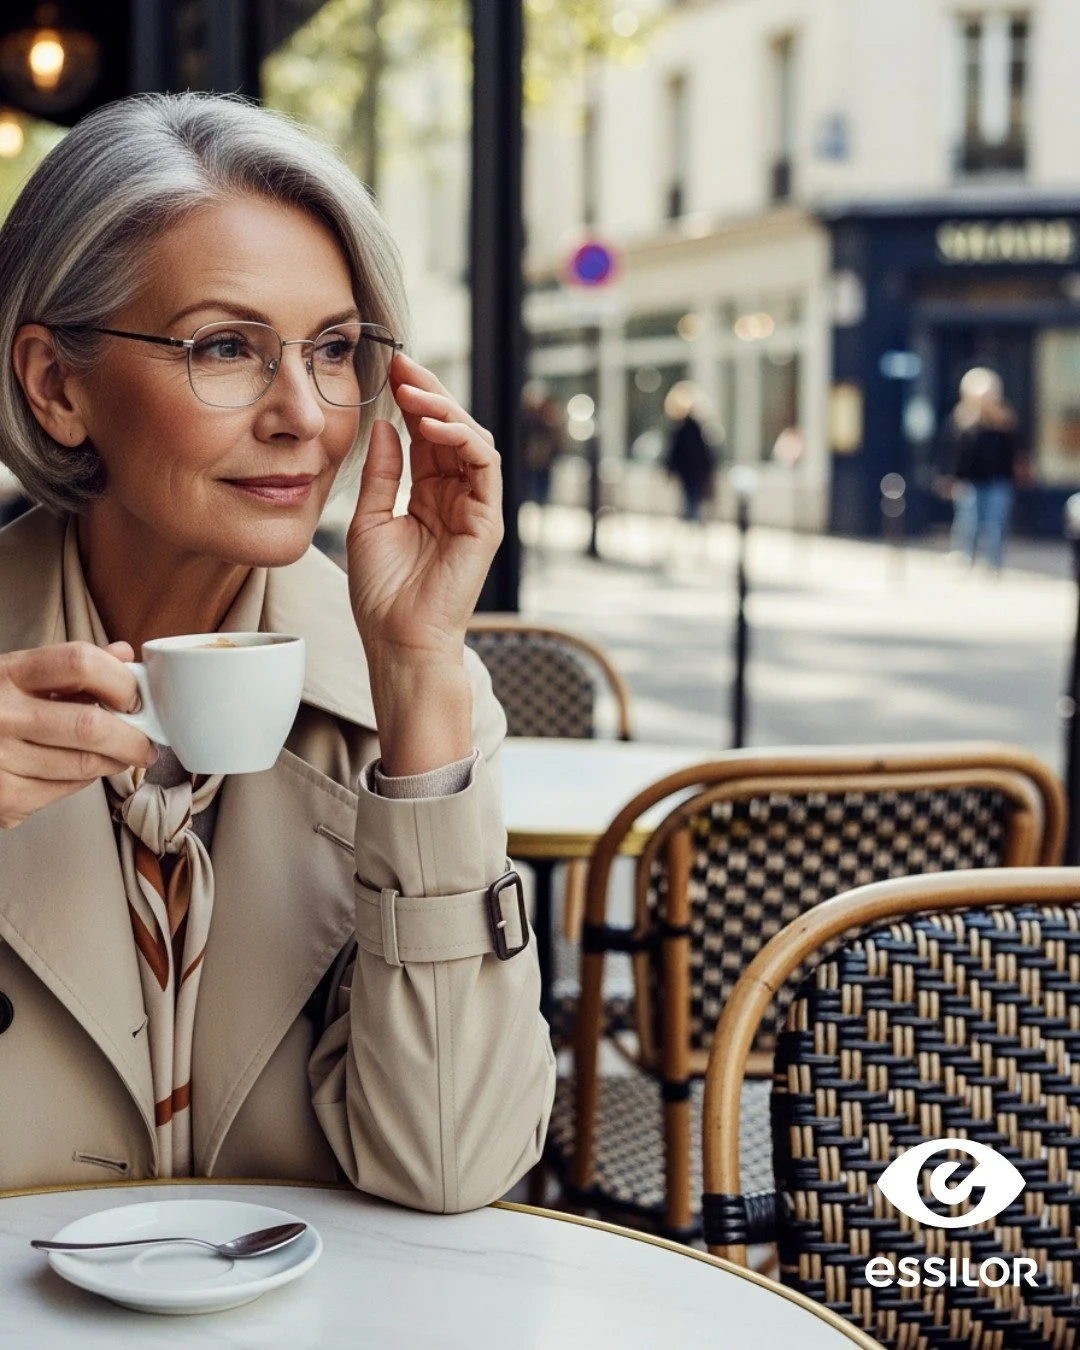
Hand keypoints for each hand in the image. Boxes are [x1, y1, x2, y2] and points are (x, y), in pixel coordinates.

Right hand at [0, 641, 157, 829]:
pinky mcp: (6, 799)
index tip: (136, 697)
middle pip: (90, 726)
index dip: (120, 680)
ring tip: (118, 755)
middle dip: (133, 738)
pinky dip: (83, 781)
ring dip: (114, 762)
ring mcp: (0, 760)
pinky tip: (75, 769)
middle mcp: (1, 715)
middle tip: (147, 743)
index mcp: (8, 673)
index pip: (80, 662)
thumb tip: (122, 654)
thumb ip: (70, 666)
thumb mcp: (18, 674)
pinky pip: (67, 790)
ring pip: (85, 765)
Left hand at [345, 352, 502, 662]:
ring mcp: (475, 507)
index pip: (426, 435)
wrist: (397, 639)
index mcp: (429, 495)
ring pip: (472, 440)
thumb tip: (387, 425)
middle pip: (451, 429)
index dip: (411, 400)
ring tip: (413, 390)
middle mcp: (456, 496)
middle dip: (429, 392)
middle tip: (403, 363)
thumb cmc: (381, 593)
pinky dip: (463, 439)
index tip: (389, 369)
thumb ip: (382, 474)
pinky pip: (484, 466)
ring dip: (445, 409)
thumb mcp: (369, 520)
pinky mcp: (487, 521)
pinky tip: (433, 426)